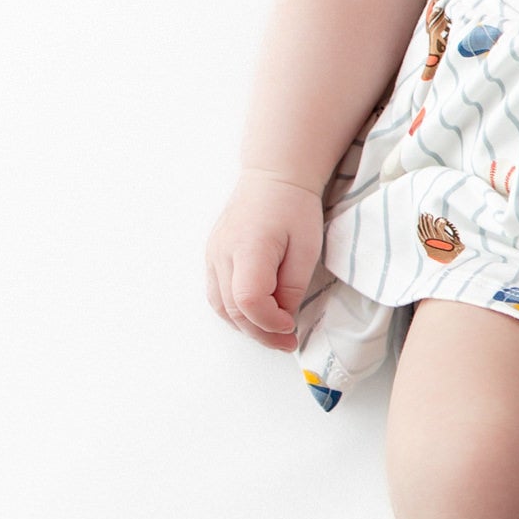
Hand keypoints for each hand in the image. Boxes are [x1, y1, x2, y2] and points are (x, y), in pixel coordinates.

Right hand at [205, 168, 325, 351]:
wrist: (273, 177)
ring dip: (247, 327)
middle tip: (288, 341)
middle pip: (233, 310)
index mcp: (248, 247)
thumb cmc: (294, 207)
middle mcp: (222, 254)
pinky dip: (236, 313)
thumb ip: (293, 286)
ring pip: (221, 308)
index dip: (269, 321)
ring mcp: (213, 256)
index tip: (291, 324)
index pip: (248, 300)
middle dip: (262, 332)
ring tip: (274, 333)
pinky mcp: (212, 257)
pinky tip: (256, 316)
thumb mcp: (306, 248)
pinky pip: (217, 296)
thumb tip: (283, 317)